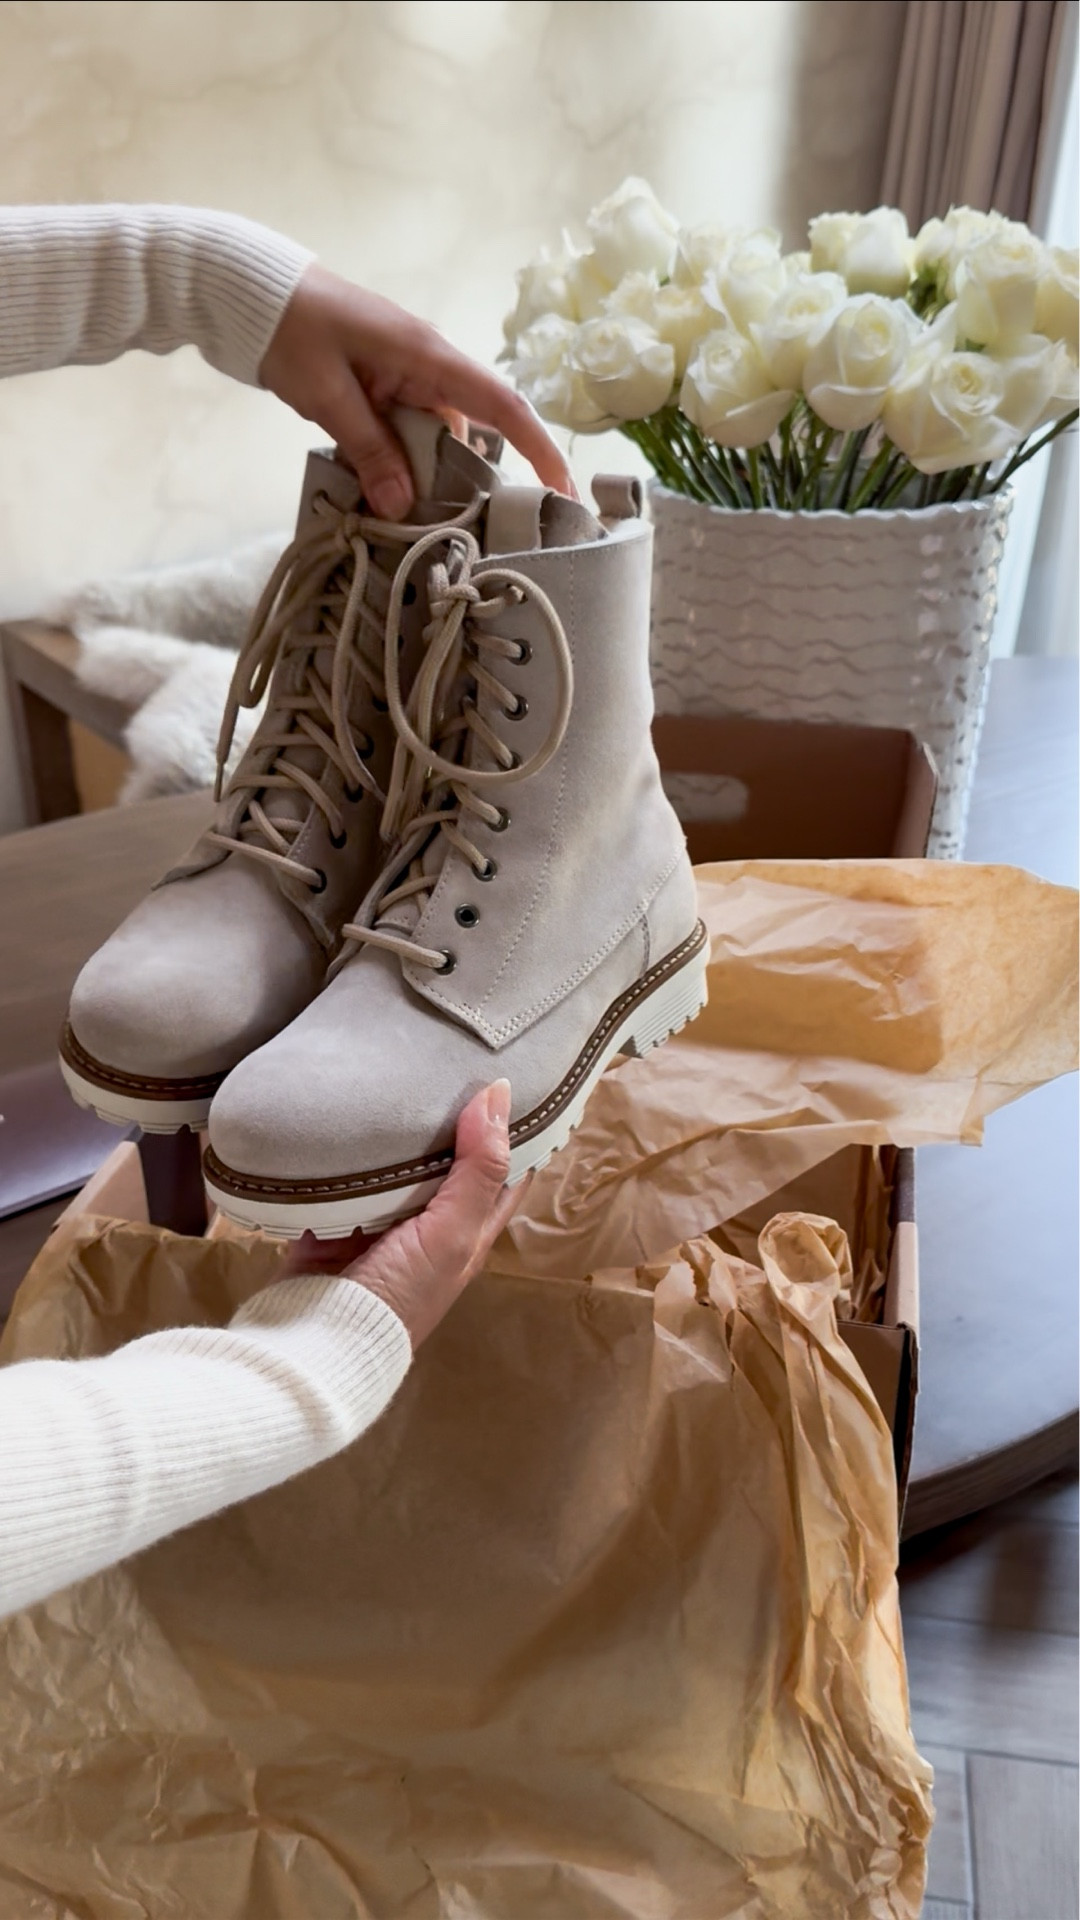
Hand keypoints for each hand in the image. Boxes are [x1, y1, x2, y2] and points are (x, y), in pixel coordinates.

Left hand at [260, 263, 575, 519]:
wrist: (253, 293)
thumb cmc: (290, 330)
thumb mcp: (327, 396)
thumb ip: (368, 450)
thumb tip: (403, 506)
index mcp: (427, 355)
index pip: (501, 404)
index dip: (538, 447)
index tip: (562, 490)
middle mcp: (429, 364)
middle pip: (471, 429)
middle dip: (469, 479)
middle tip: (466, 531)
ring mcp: (408, 374)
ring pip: (437, 436)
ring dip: (427, 475)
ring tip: (410, 519)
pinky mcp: (386, 383)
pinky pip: (409, 430)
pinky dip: (402, 461)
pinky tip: (382, 490)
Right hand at [280, 1081, 520, 1348]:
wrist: (320, 1335)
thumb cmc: (400, 1291)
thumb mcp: (453, 1232)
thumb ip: (478, 1168)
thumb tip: (500, 1093)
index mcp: (469, 1229)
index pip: (505, 1169)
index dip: (513, 1126)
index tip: (510, 1074)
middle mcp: (431, 1223)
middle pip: (450, 1159)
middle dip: (451, 1116)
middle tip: (450, 1059)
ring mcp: (382, 1219)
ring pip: (398, 1161)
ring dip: (397, 1127)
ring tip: (401, 1068)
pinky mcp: (337, 1217)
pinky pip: (347, 1172)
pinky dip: (349, 1146)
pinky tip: (348, 1107)